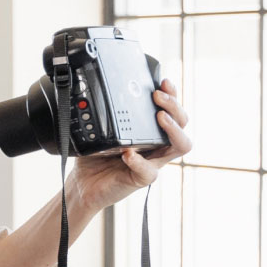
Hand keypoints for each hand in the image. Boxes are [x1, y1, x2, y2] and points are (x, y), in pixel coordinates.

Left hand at [70, 77, 192, 213]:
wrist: (84, 185)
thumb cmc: (96, 157)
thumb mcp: (101, 131)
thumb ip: (106, 115)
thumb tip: (101, 91)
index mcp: (151, 132)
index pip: (171, 110)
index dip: (172, 94)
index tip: (162, 81)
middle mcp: (158, 146)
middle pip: (182, 122)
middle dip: (174, 105)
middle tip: (157, 95)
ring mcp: (152, 162)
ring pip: (181, 145)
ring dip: (173, 128)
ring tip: (159, 117)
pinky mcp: (141, 179)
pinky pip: (148, 171)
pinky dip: (139, 161)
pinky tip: (128, 153)